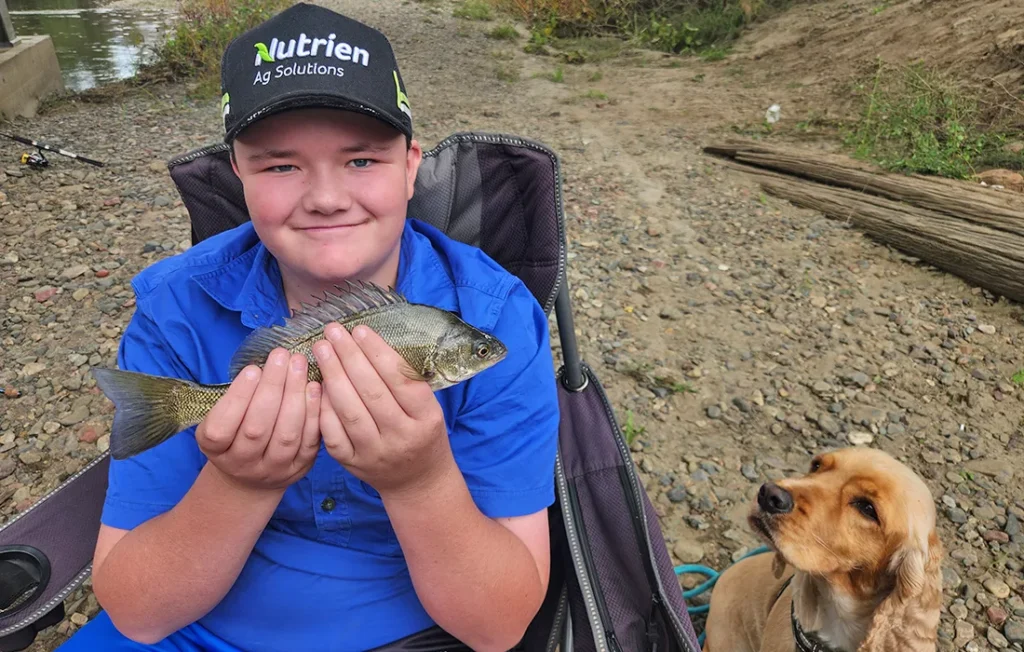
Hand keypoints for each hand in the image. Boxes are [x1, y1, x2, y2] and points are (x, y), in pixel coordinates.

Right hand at [194, 348, 321, 492]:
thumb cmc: (235, 434)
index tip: (253, 369)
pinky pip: (308, 441)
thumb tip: (265, 365)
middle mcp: (242, 463)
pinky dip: (313, 412)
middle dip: (272, 388)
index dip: (238, 398)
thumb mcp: (222, 419)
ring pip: (286, 435)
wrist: (250, 476)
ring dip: (295, 395)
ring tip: (299, 365)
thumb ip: (236, 398)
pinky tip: (314, 387)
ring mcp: (272, 469)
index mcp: (214, 450)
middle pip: (257, 428)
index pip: (221, 428)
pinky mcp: (299, 468)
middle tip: (282, 356)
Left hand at [312, 322, 454, 497]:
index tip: (360, 330)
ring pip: (350, 411)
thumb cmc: (423, 434)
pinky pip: (332, 433)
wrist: (417, 481)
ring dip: (333, 376)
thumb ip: (407, 383)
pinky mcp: (353, 464)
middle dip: (349, 357)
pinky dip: (323, 407)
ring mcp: (375, 453)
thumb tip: (369, 343)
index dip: (378, 352)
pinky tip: (317, 384)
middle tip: (333, 332)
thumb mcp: (429, 409)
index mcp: (427, 419)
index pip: (401, 380)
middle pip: (372, 392)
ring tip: (322, 350)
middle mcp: (402, 437)